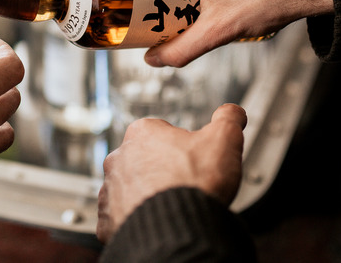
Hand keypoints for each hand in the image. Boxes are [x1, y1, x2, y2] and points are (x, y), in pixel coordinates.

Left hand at [96, 104, 246, 242]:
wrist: (178, 229)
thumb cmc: (195, 184)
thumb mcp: (224, 139)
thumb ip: (228, 119)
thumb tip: (232, 112)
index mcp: (143, 132)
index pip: (162, 131)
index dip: (182, 145)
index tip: (193, 157)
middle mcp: (119, 157)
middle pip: (144, 159)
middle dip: (162, 169)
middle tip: (184, 182)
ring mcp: (110, 188)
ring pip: (130, 187)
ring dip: (147, 193)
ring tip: (172, 203)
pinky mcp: (108, 218)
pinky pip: (121, 215)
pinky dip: (135, 218)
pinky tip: (155, 220)